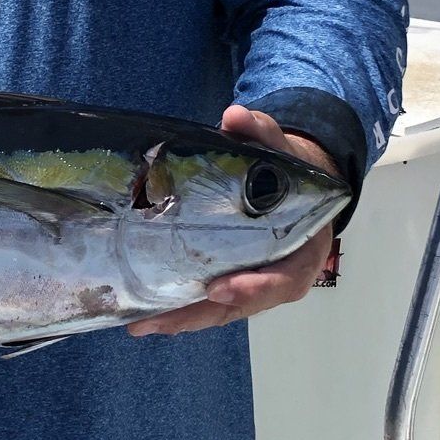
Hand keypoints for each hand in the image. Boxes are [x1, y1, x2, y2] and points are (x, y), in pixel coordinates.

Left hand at [128, 105, 338, 337]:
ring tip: (138, 322)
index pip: (280, 281)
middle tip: (155, 321)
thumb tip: (235, 117)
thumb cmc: (291, 173)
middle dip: (197, 315)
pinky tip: (144, 310)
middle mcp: (277, 278)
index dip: (251, 288)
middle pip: (238, 306)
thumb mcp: (282, 150)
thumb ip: (262, 132)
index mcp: (301, 255)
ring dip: (179, 319)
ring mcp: (253, 285)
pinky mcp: (232, 283)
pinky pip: (206, 302)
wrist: (295, 186)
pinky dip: (179, 308)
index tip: (217, 287)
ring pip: (217, 311)